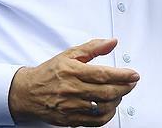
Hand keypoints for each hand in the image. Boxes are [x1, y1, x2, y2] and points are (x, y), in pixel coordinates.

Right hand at [8, 38, 138, 126]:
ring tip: (120, 93)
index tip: (134, 74)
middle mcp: (72, 89)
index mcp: (72, 71)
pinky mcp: (70, 120)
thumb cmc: (49, 73)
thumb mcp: (69, 54)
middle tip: (131, 83)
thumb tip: (112, 42)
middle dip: (124, 88)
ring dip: (117, 101)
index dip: (122, 75)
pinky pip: (95, 122)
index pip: (103, 74)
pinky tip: (110, 108)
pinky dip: (107, 116)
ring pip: (103, 107)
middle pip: (106, 92)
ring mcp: (71, 106)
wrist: (27, 92)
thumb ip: (93, 47)